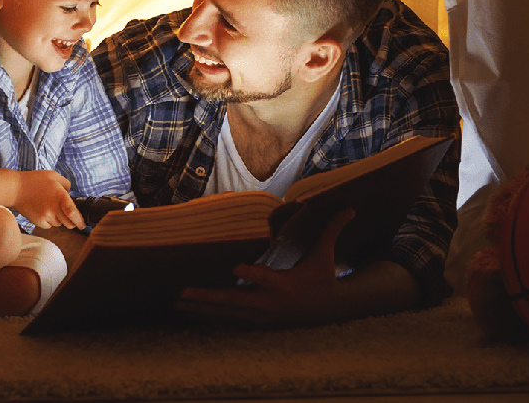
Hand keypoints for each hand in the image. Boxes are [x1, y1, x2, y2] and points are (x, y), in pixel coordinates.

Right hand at [12, 170, 83, 229]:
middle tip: (70, 217)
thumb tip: (69, 193)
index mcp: (59, 196)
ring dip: (59, 220)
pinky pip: (49, 226)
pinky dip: (50, 222)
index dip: (80, 221)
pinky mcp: (38, 221)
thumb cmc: (35, 180)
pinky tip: (44, 212)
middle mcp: (53, 208)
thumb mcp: (53, 176)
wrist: (16, 189)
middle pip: (69, 224)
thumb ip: (65, 184)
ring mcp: (45, 216)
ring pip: (59, 224)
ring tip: (52, 208)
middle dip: (72, 222)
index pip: (73, 212)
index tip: (83, 225)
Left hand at [176, 209, 353, 327]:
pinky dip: (209, 316)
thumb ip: (333, 230)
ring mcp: (261, 316)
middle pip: (235, 301)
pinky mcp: (256, 322)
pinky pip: (228, 320)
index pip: (267, 279)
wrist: (327, 311)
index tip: (236, 268)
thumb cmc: (322, 278)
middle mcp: (269, 303)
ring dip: (202, 308)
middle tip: (184, 291)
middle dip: (209, 297)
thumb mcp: (327, 255)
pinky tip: (190, 311)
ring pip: (226, 313)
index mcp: (286, 285)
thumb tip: (350, 207)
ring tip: (178, 302)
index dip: (252, 274)